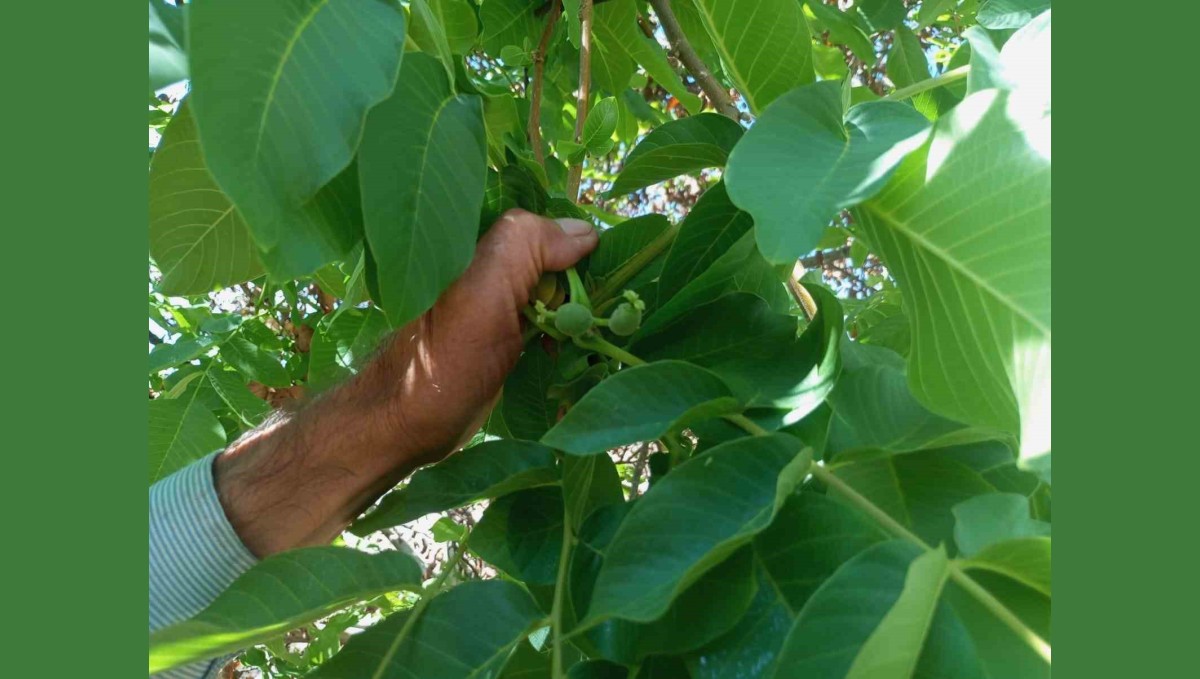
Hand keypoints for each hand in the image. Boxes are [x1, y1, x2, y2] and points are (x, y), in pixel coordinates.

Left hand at [215, 210, 596, 555]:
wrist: (406, 426)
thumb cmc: (443, 362)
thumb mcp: (483, 293)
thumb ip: (526, 245)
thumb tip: (585, 231)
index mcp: (484, 241)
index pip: (550, 220)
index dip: (582, 240)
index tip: (609, 271)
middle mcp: (493, 265)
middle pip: (561, 255)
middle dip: (588, 279)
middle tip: (606, 312)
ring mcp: (501, 302)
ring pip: (560, 290)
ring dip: (583, 310)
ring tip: (593, 333)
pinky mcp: (507, 338)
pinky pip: (552, 322)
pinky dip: (569, 334)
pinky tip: (574, 350)